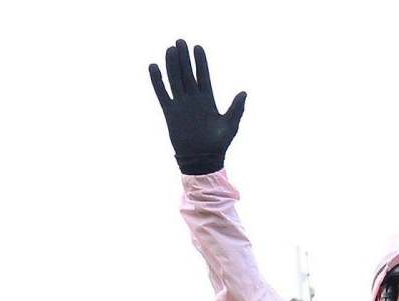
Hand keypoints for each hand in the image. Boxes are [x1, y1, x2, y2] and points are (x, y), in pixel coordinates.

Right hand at [148, 40, 245, 174]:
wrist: (202, 161)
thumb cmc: (218, 145)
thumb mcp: (230, 125)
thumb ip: (236, 108)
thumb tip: (244, 92)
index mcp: (208, 100)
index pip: (203, 76)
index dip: (200, 62)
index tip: (198, 47)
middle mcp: (193, 99)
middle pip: (187, 73)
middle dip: (184, 58)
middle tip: (181, 41)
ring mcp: (181, 104)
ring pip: (174, 80)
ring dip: (172, 65)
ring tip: (170, 49)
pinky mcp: (169, 112)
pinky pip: (162, 93)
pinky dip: (157, 81)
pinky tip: (154, 66)